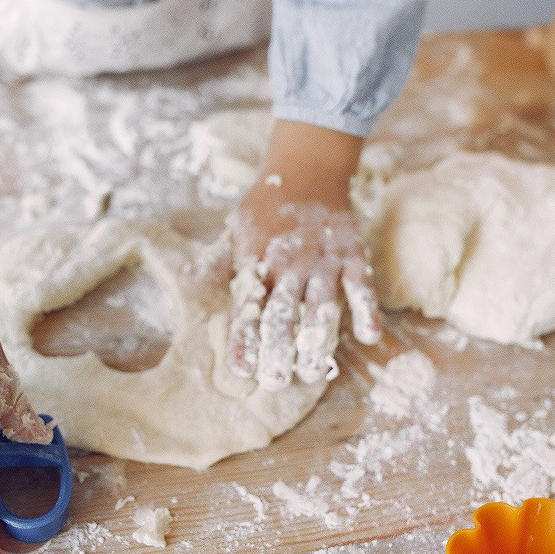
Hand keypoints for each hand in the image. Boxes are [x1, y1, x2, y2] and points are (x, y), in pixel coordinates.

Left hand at [227, 121, 381, 390]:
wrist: (307, 171)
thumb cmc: (266, 209)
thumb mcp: (235, 231)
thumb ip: (215, 261)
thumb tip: (186, 281)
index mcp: (259, 263)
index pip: (249, 307)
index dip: (245, 338)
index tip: (241, 368)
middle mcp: (291, 266)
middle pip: (283, 314)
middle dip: (278, 349)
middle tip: (275, 382)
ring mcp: (324, 262)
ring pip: (320, 305)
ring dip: (316, 340)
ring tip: (311, 372)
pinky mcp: (351, 255)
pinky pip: (361, 286)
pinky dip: (366, 310)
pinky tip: (369, 337)